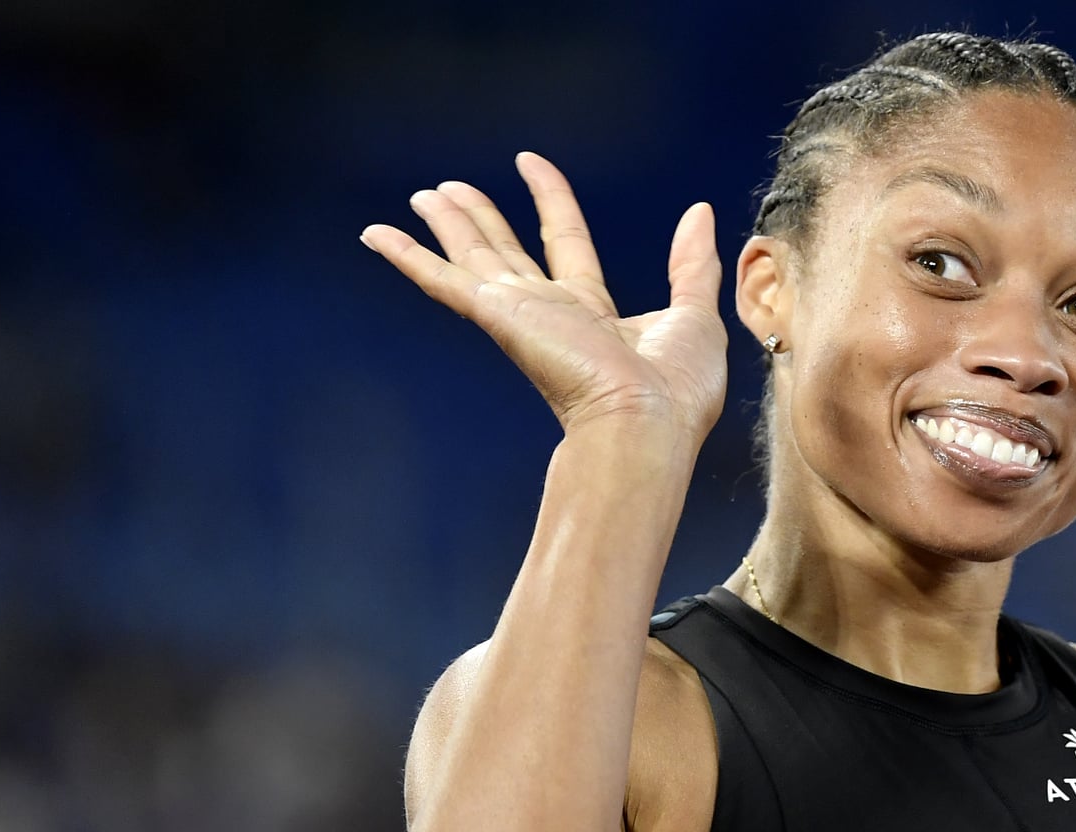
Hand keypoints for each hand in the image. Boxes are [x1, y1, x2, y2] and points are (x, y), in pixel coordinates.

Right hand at [360, 153, 726, 442]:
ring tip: (424, 195)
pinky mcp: (500, 318)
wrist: (647, 424)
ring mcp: (521, 316)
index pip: (567, 245)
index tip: (530, 164)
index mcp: (595, 315)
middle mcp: (552, 314)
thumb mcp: (696, 314)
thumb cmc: (676, 393)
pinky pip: (443, 281)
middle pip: (507, 252)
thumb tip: (699, 212)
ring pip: (474, 258)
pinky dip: (408, 258)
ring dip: (448, 225)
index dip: (550, 202)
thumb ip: (692, 263)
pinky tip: (376, 234)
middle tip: (448, 188)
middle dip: (481, 219)